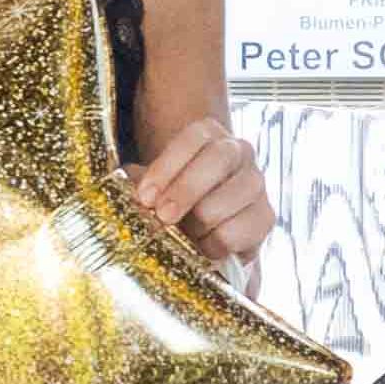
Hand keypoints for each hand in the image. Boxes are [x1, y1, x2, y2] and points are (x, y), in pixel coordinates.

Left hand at [126, 115, 272, 278]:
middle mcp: (239, 151)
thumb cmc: (175, 202)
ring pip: (230, 197)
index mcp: (209, 136)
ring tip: (185, 236)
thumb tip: (118, 186)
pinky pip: (243, 229)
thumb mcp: (155, 187)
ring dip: (201, 223)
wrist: (204, 230)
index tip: (144, 197)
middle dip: (186, 191)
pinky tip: (205, 247)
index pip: (192, 138)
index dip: (167, 167)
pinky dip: (218, 243)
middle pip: (217, 159)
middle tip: (163, 216)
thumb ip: (140, 183)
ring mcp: (256, 183)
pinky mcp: (266, 216)